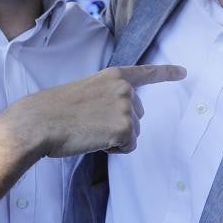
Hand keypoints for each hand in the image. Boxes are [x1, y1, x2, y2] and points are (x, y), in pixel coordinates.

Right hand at [8, 64, 186, 157]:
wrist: (39, 122)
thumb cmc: (53, 109)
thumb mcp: (85, 92)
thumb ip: (106, 97)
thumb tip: (117, 118)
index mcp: (113, 76)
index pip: (145, 73)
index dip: (167, 73)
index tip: (183, 72)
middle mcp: (125, 89)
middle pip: (137, 115)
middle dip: (119, 124)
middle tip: (89, 123)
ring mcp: (127, 108)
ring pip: (132, 133)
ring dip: (114, 138)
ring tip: (88, 131)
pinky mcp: (125, 129)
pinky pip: (128, 147)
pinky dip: (113, 149)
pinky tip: (93, 140)